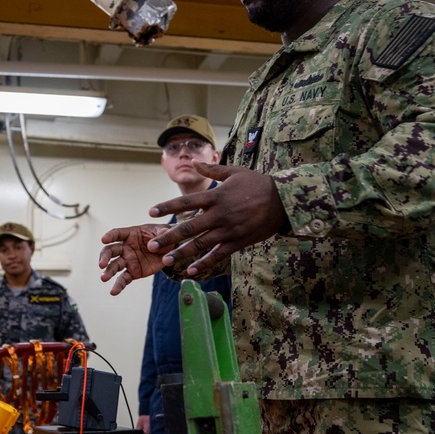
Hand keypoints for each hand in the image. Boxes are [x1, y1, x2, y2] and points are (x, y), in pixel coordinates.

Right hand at [98, 223, 171, 295]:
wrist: (169, 250)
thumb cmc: (163, 236)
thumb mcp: (165, 231)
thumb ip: (162, 234)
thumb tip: (156, 240)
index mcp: (131, 234)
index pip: (117, 234)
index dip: (110, 236)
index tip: (104, 240)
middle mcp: (126, 247)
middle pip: (111, 250)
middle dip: (105, 257)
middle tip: (101, 264)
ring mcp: (128, 261)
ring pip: (115, 266)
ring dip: (108, 271)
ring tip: (103, 278)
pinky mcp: (133, 272)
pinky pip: (124, 279)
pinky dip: (118, 286)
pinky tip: (113, 292)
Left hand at [146, 164, 288, 274]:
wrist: (284, 201)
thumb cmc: (258, 184)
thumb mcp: (235, 172)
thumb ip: (212, 171)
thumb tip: (194, 163)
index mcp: (217, 196)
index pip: (186, 202)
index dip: (167, 207)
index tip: (150, 211)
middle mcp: (220, 214)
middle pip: (189, 227)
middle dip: (169, 237)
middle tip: (151, 245)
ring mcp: (229, 230)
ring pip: (201, 244)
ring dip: (182, 253)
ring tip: (166, 260)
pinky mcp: (238, 242)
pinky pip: (218, 254)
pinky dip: (205, 263)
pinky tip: (191, 270)